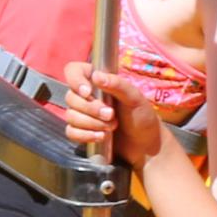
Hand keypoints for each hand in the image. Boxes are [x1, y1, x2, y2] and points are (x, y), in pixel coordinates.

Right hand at [55, 64, 172, 166]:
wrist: (145, 145)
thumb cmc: (143, 117)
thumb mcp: (134, 98)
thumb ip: (117, 85)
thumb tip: (96, 76)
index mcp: (98, 81)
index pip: (73, 71)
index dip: (75, 80)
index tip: (87, 92)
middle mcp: (87, 96)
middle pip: (71, 97)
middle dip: (91, 109)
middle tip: (111, 115)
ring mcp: (83, 114)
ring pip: (70, 116)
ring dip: (90, 123)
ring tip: (111, 128)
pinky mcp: (82, 131)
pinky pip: (71, 132)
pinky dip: (85, 135)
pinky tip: (101, 137)